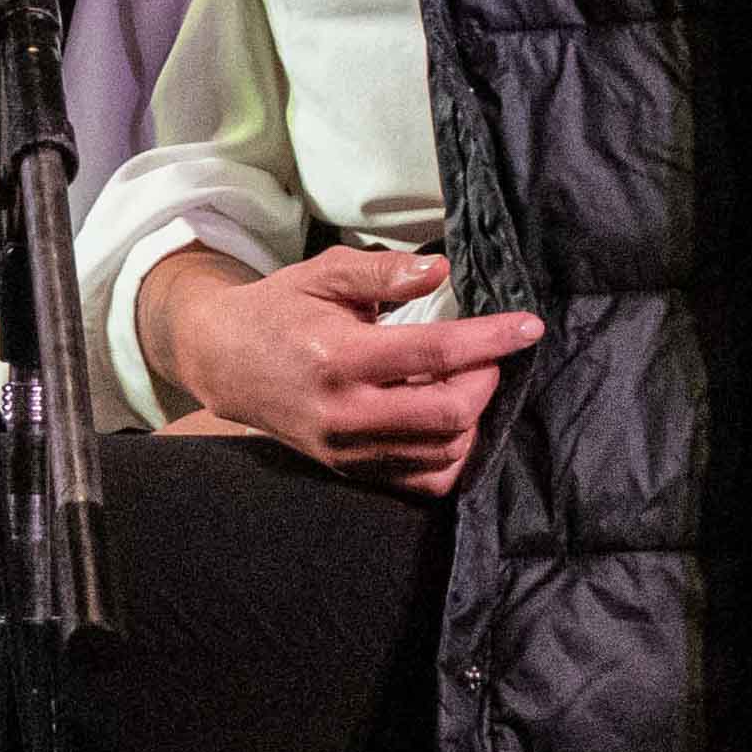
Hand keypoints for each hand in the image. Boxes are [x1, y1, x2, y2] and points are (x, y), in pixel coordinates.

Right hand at [142, 244, 544, 497]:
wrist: (224, 362)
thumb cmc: (279, 310)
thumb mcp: (322, 275)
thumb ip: (382, 274)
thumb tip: (441, 270)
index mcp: (338, 356)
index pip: (434, 353)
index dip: (490, 340)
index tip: (527, 327)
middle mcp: (344, 412)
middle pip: (448, 415)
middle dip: (486, 382)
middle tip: (488, 355)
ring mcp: (346, 449)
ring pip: (442, 453)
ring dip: (473, 418)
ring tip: (469, 384)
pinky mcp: (350, 470)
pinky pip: (422, 482)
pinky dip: (452, 455)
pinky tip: (452, 422)